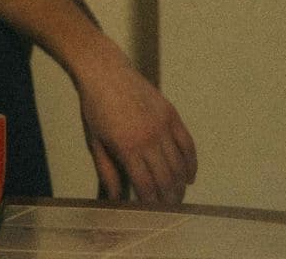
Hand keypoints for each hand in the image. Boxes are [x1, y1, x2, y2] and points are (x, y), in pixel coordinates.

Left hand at [77, 50, 196, 203]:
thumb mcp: (95, 143)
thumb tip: (116, 198)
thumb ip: (107, 172)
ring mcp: (163, 125)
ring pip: (179, 165)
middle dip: (168, 199)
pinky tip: (189, 176)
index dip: (151, 203)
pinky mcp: (171, 114)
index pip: (146, 185)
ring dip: (180, 185)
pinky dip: (191, 163)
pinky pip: (187, 144)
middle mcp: (149, 138)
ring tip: (177, 197)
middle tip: (168, 211)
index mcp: (127, 147)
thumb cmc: (94, 108)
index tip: (151, 214)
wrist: (104, 72)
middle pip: (166, 179)